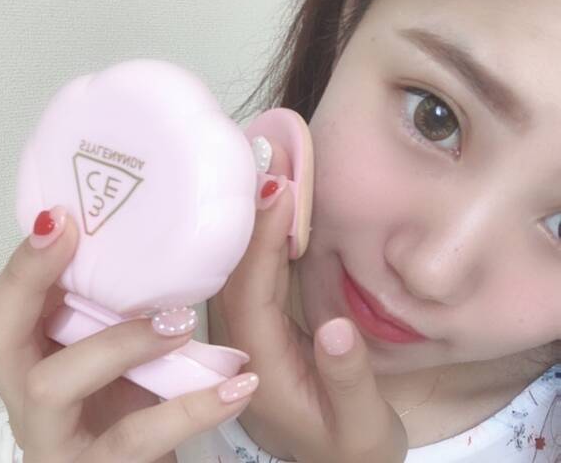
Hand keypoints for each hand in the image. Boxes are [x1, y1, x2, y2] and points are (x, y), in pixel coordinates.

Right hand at [0, 209, 258, 462]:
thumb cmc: (134, 401)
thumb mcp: (125, 348)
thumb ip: (126, 304)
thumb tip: (176, 233)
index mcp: (37, 355)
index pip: (7, 302)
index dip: (24, 261)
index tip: (61, 216)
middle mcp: (31, 395)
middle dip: (29, 280)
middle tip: (70, 236)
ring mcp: (57, 439)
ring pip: (54, 383)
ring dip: (120, 340)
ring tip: (180, 321)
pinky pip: (137, 439)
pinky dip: (192, 408)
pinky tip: (238, 386)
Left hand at [211, 143, 408, 462]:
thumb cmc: (352, 451)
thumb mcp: (362, 426)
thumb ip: (349, 381)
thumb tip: (338, 328)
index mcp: (260, 369)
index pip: (251, 294)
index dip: (262, 242)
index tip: (281, 190)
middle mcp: (240, 347)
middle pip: (233, 274)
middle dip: (248, 217)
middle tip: (266, 161)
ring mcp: (246, 337)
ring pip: (238, 271)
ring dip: (252, 222)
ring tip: (268, 171)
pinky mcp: (258, 329)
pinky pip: (251, 277)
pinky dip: (261, 240)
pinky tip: (272, 210)